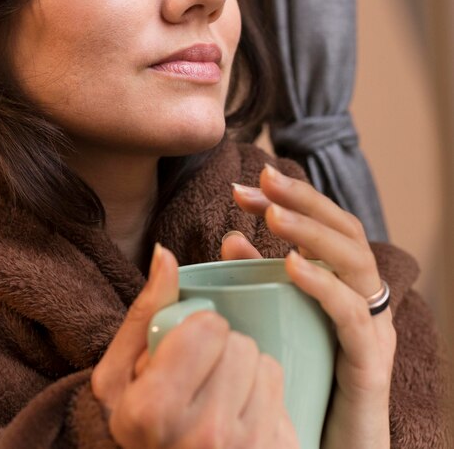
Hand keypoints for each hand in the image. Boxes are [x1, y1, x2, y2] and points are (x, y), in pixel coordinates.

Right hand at [91, 244, 298, 447]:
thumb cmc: (136, 425)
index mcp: (154, 409)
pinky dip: (265, 395)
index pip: (210, 327)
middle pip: (241, 345)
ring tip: (220, 391)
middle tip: (202, 372)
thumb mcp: (119, 372)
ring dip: (246, 369)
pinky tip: (240, 413)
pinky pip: (282, 394)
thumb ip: (144, 311)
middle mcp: (202, 436)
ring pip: (265, 365)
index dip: (200, 327)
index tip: (187, 345)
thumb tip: (165, 254)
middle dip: (223, 347)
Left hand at [229, 164, 395, 448]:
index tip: (244, 187)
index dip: (288, 200)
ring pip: (355, 263)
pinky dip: (323, 284)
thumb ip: (254, 280)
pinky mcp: (368, 363)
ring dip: (312, 233)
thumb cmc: (295, 381)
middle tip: (263, 180)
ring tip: (271, 216)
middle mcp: (361, 298)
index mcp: (339, 285)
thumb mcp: (270, 320)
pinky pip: (352, 315)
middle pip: (345, 231)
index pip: (321, 226)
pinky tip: (290, 265)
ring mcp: (370, 328)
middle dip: (303, 200)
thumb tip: (230, 238)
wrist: (320, 448)